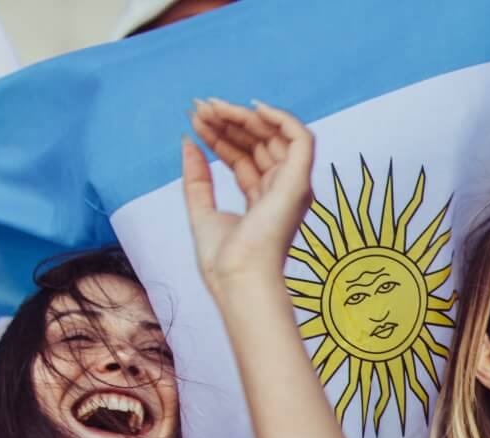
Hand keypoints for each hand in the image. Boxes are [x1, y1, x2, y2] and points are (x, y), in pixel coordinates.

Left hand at [181, 98, 314, 294]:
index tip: (194, 121)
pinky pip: (300, 138)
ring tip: (212, 107)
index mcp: (262, 200)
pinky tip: (250, 108)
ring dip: (243, 115)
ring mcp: (292, 186)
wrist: (238, 279)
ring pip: (275, 135)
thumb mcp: (200, 210)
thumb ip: (197, 177)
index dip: (219, 135)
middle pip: (258, 143)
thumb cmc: (223, 261)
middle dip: (228, 121)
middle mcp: (281, 190)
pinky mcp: (298, 182)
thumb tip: (188, 141)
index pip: (243, 157)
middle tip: (198, 108)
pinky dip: (280, 117)